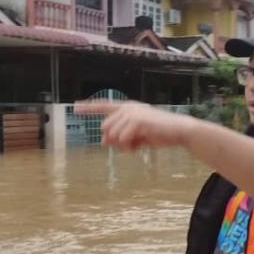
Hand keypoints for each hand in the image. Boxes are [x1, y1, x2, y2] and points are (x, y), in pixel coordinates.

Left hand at [73, 100, 196, 150]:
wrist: (178, 131)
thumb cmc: (159, 133)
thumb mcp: (136, 135)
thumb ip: (119, 136)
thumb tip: (103, 141)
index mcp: (127, 108)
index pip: (104, 106)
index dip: (89, 107)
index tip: (75, 107)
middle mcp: (127, 108)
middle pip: (105, 128)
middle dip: (114, 141)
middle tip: (131, 146)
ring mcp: (132, 114)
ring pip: (113, 136)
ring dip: (123, 146)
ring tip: (138, 144)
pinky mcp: (137, 121)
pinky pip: (122, 140)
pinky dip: (129, 147)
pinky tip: (140, 145)